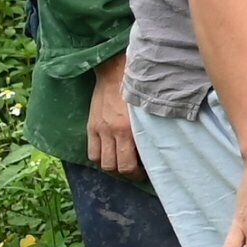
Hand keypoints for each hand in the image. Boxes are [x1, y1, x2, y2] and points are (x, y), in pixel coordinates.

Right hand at [84, 56, 141, 174]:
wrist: (115, 72)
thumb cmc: (137, 90)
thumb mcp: (146, 110)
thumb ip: (147, 129)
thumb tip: (154, 148)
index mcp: (128, 129)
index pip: (129, 165)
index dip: (137, 174)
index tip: (145, 172)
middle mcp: (112, 132)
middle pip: (115, 167)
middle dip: (127, 173)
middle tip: (136, 170)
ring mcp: (99, 130)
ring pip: (102, 163)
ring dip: (112, 167)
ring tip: (123, 163)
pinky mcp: (91, 126)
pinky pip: (92, 152)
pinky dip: (100, 158)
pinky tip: (110, 154)